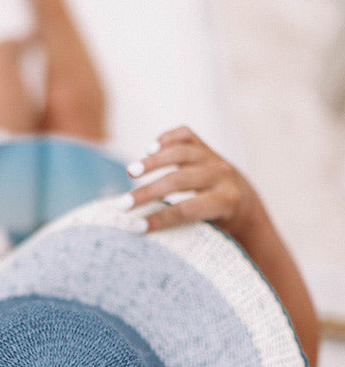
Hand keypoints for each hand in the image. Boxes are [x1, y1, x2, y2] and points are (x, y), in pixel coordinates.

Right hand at [124, 126, 260, 240]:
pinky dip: (166, 139)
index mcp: (226, 201)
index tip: (135, 227)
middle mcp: (222, 175)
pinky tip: (149, 149)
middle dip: (148, 192)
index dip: (160, 218)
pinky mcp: (205, 146)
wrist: (244, 202)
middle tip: (122, 205)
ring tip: (130, 172)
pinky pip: (185, 134)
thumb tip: (147, 232)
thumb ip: (188, 228)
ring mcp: (213, 157)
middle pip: (180, 180)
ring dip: (152, 162)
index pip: (187, 209)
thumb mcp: (214, 232)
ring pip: (181, 152)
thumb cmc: (222, 226)